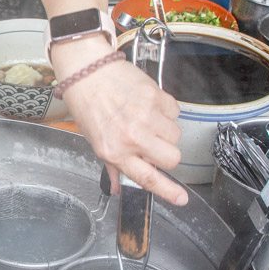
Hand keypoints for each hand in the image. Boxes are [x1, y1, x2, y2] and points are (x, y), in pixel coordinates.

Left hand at [59, 53, 186, 206]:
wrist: (86, 70)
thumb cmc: (87, 104)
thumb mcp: (94, 140)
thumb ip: (112, 165)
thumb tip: (118, 188)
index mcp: (114, 151)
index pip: (147, 178)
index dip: (168, 191)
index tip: (182, 199)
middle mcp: (132, 137)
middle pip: (172, 158)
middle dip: (167, 153)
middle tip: (153, 142)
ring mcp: (146, 117)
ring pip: (176, 135)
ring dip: (166, 130)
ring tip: (146, 118)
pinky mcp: (156, 97)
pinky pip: (175, 111)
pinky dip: (166, 110)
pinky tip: (148, 104)